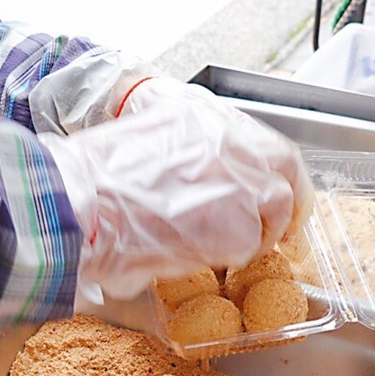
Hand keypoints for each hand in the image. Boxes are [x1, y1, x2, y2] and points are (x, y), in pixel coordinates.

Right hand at [39, 98, 314, 299]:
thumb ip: (180, 154)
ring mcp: (244, 180)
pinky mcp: (242, 224)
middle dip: (289, 198)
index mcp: (205, 117)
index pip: (259, 139)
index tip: (269, 191)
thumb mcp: (143, 139)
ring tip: (227, 249)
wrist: (85, 204)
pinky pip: (252, 245)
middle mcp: (233, 140)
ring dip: (260, 231)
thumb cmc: (96, 180)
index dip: (267, 169)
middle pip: (286, 165)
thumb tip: (192, 183)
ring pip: (277, 207)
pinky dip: (233, 256)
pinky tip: (203, 259)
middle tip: (283, 227)